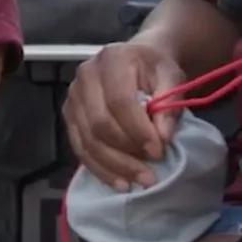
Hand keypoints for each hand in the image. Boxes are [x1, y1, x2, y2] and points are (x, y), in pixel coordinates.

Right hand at [65, 41, 183, 189]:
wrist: (137, 61)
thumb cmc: (155, 69)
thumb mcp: (172, 77)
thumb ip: (169, 104)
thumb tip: (163, 137)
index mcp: (112, 59)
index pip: (119, 101)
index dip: (138, 130)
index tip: (159, 151)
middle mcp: (85, 76)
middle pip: (99, 124)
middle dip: (127, 152)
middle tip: (151, 171)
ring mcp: (73, 98)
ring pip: (88, 140)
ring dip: (114, 166)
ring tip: (140, 181)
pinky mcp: (69, 117)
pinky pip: (80, 148)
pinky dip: (101, 169)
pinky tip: (121, 182)